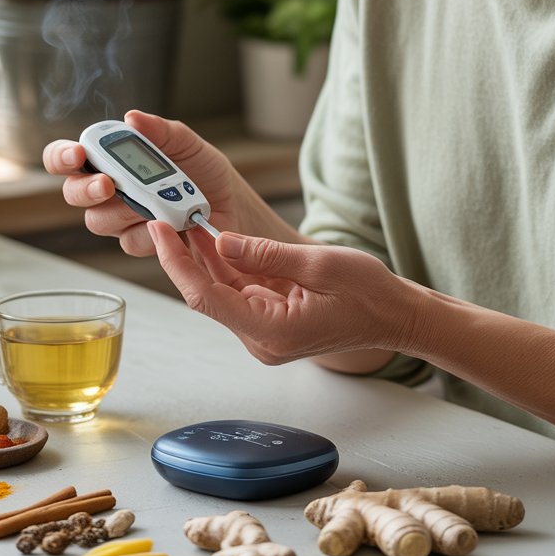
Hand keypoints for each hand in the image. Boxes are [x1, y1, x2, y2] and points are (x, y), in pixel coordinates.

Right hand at [41, 111, 248, 256]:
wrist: (231, 204)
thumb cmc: (204, 171)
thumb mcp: (186, 143)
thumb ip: (160, 131)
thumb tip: (133, 118)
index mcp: (110, 159)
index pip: (67, 158)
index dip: (62, 157)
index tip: (77, 155)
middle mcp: (108, 189)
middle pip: (74, 194)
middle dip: (87, 189)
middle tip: (108, 185)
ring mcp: (121, 218)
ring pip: (99, 221)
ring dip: (125, 210)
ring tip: (156, 201)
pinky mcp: (139, 241)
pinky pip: (130, 241)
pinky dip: (151, 230)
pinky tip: (170, 221)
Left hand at [147, 221, 409, 364]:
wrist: (396, 317)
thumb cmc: (369, 293)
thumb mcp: (318, 263)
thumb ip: (265, 254)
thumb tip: (221, 240)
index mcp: (271, 330)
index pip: (206, 296)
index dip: (177, 263)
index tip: (159, 230)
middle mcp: (261, 340)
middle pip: (208, 295)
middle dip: (186, 256)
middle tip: (169, 215)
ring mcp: (265, 335)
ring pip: (221, 293)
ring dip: (206, 258)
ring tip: (188, 219)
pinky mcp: (271, 324)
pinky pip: (239, 293)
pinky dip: (227, 266)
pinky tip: (218, 239)